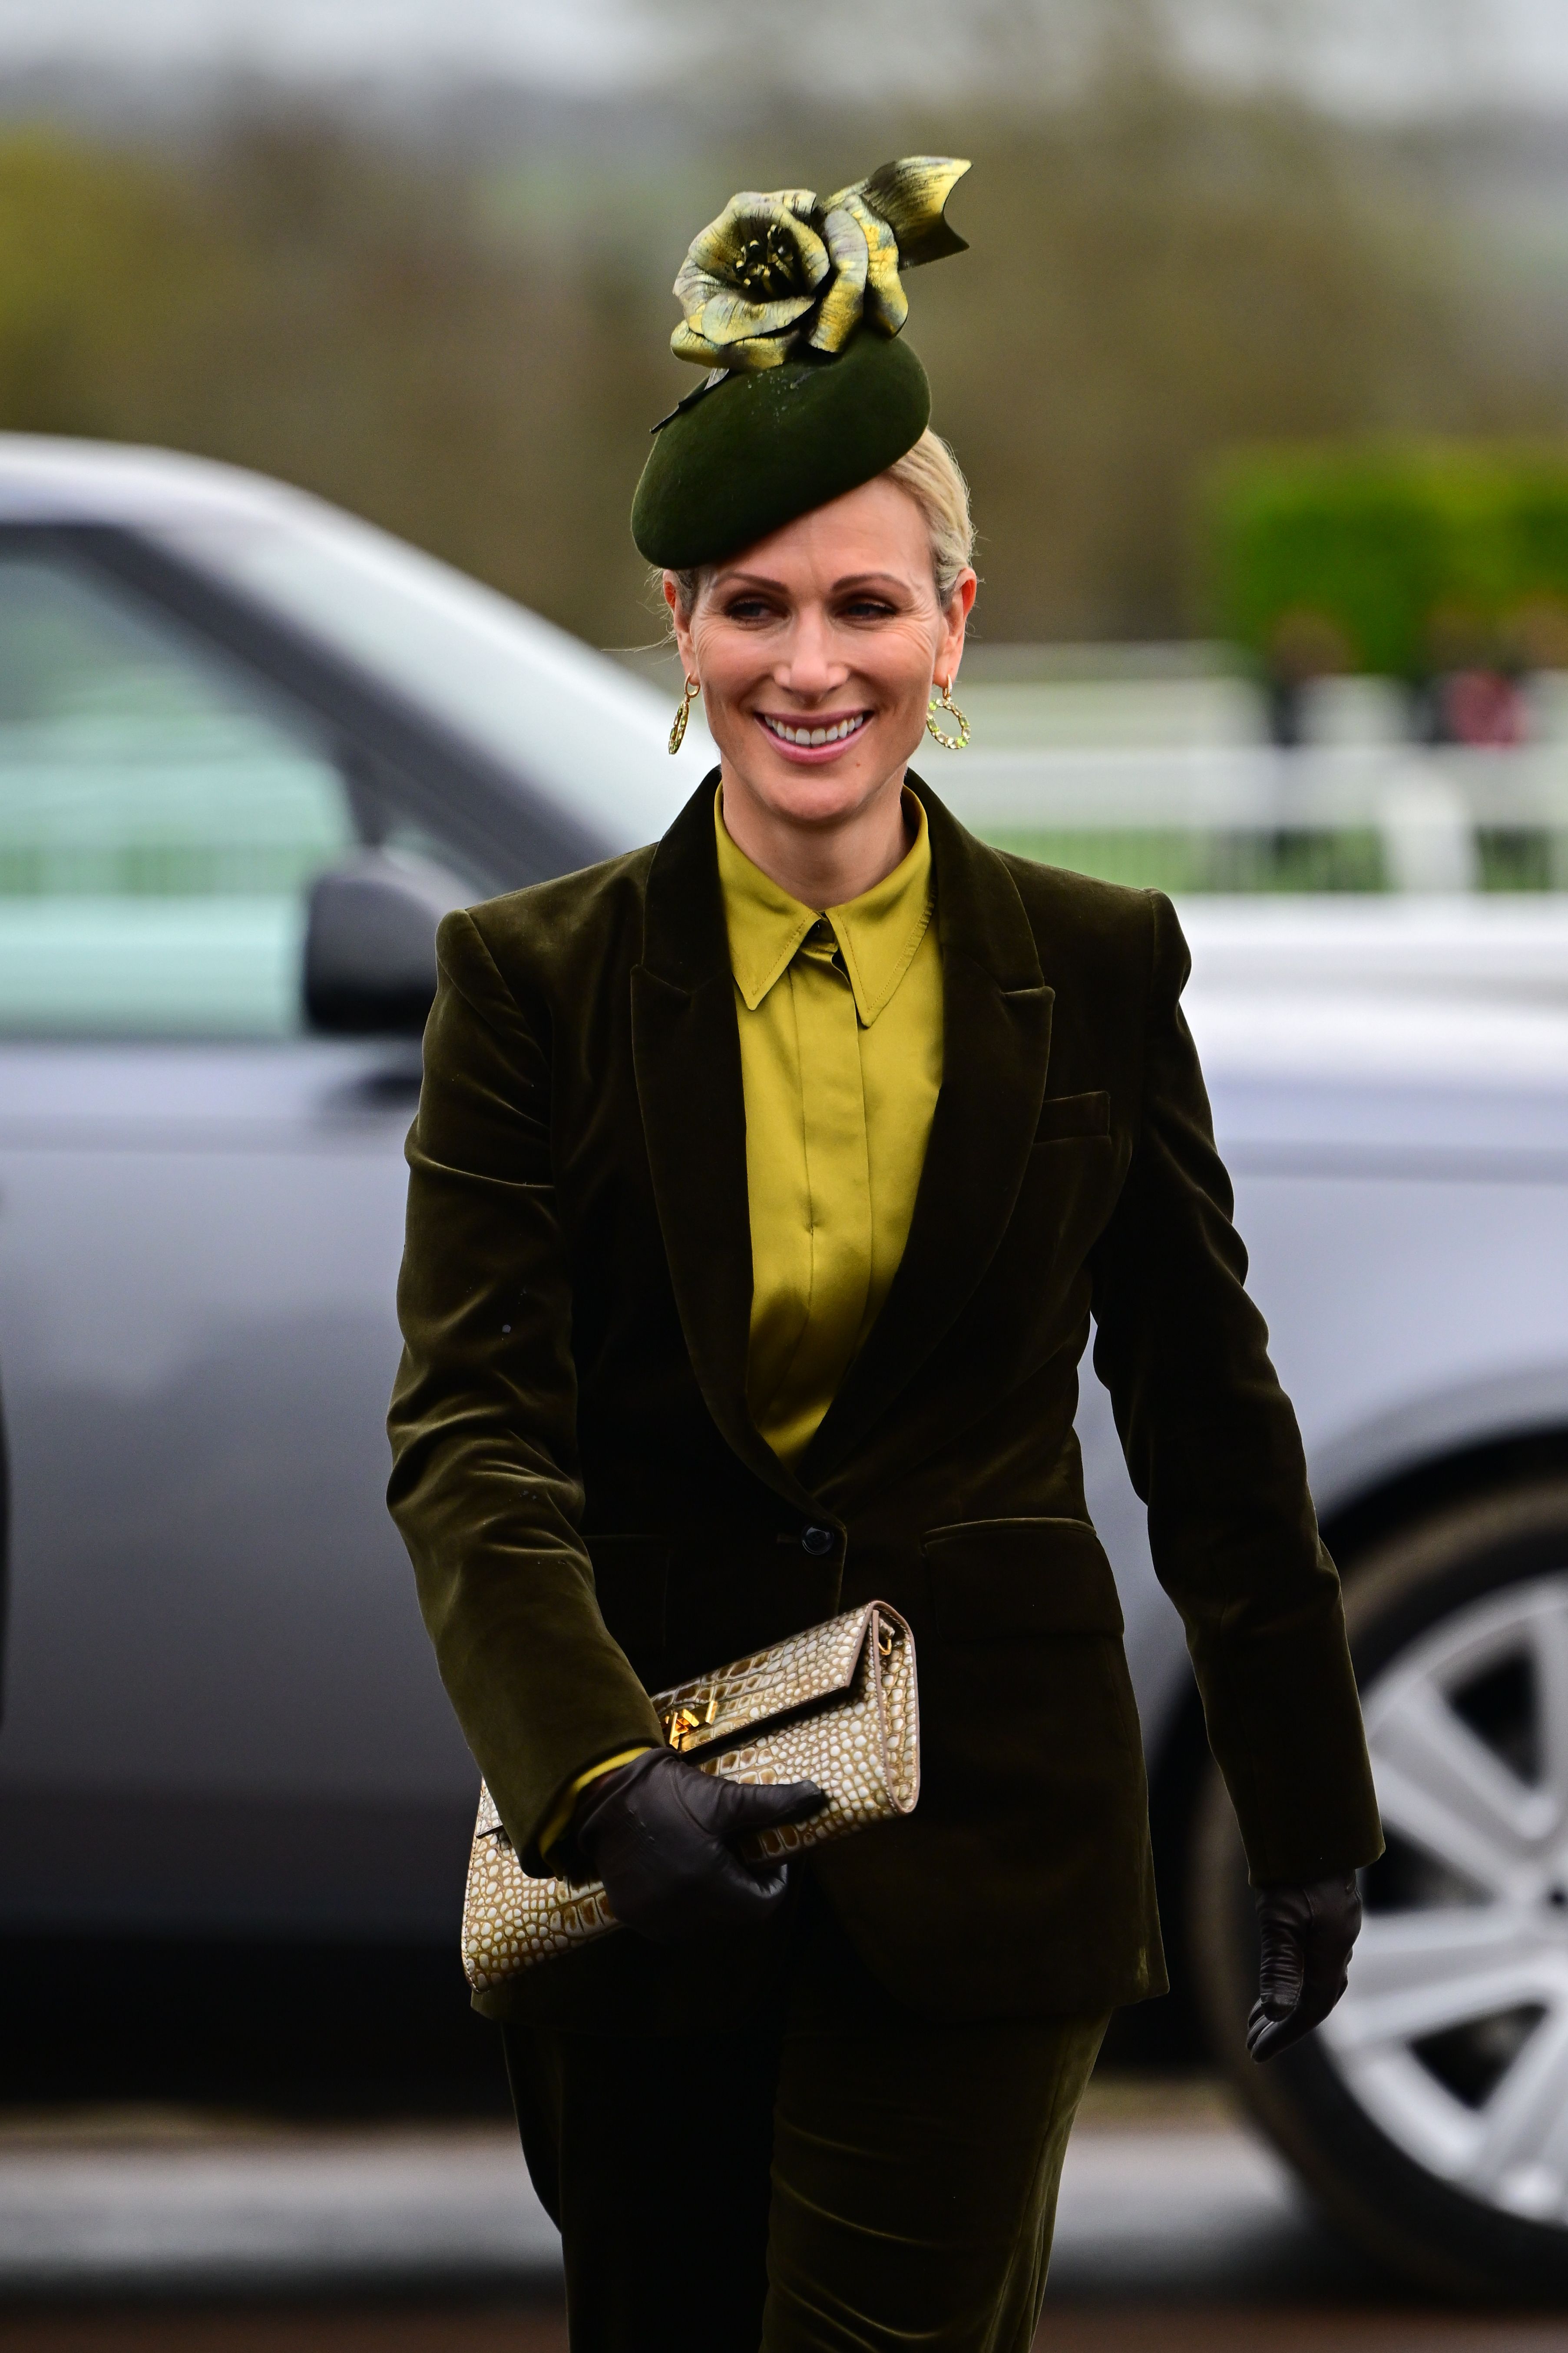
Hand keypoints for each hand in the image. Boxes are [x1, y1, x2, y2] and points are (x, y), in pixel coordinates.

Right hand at [571, 1749, 825, 1945]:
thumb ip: (773, 1804)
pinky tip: (681, 1872)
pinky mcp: (634, 1917)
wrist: (605, 1797)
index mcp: (710, 1886)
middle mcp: (683, 1913)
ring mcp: (655, 1920)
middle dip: (745, 1889)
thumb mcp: (723, 1798)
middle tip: (739, 1855)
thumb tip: (817, 1796)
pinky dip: (686, 1906)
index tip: (767, 1856)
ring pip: (706, 1923)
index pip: (762, 1905)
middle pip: (735, 1916)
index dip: (773, 1881)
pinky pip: (674, 1924)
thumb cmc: (667, 1795)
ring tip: (710, 1861)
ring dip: (717, 1900)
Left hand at [1248, 1873, 1361, 2062]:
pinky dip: (1294, 1983)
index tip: (1255, 2054)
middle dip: (1284, 2027)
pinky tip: (1279, 1985)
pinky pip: (1313, 1966)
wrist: (1312, 1824)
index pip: (1309, 2008)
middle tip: (1253, 2045)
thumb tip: (1279, 2013)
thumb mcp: (1279, 1916)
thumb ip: (1280, 1965)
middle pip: (1313, 2001)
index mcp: (1331, 1951)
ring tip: (1258, 2023)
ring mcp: (1335, 1933)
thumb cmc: (1293, 1867)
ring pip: (1314, 1984)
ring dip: (1288, 2006)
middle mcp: (1338, 1947)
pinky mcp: (1327, 1921)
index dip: (1284, 2035)